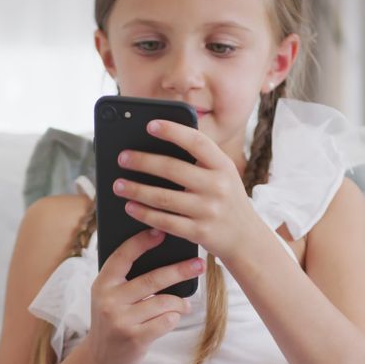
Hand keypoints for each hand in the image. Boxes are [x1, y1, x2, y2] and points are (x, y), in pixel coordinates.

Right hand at [83, 228, 204, 363]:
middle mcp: (109, 300)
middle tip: (199, 264)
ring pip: (164, 302)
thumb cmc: (112, 320)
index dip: (142, 241)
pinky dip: (175, 317)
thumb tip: (164, 256)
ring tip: (184, 304)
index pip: (123, 256)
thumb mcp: (109, 297)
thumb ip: (126, 279)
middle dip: (180, 270)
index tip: (162, 231)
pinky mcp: (135, 338)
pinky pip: (167, 321)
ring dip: (179, 303)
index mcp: (102, 283)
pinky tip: (174, 317)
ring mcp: (122, 320)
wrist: (100, 359)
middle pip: (153, 279)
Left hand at [113, 119, 260, 259]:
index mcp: (223, 166)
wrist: (246, 238)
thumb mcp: (224, 175)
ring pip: (163, 198)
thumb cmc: (226, 199)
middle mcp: (218, 186)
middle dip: (143, 161)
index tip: (150, 125)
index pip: (197, 142)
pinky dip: (144, 214)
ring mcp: (208, 210)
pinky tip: (130, 207)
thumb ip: (201, 160)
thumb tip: (161, 141)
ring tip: (118, 184)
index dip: (173, 131)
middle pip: (173, 169)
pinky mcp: (199, 232)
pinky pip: (165, 221)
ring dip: (136, 190)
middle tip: (122, 157)